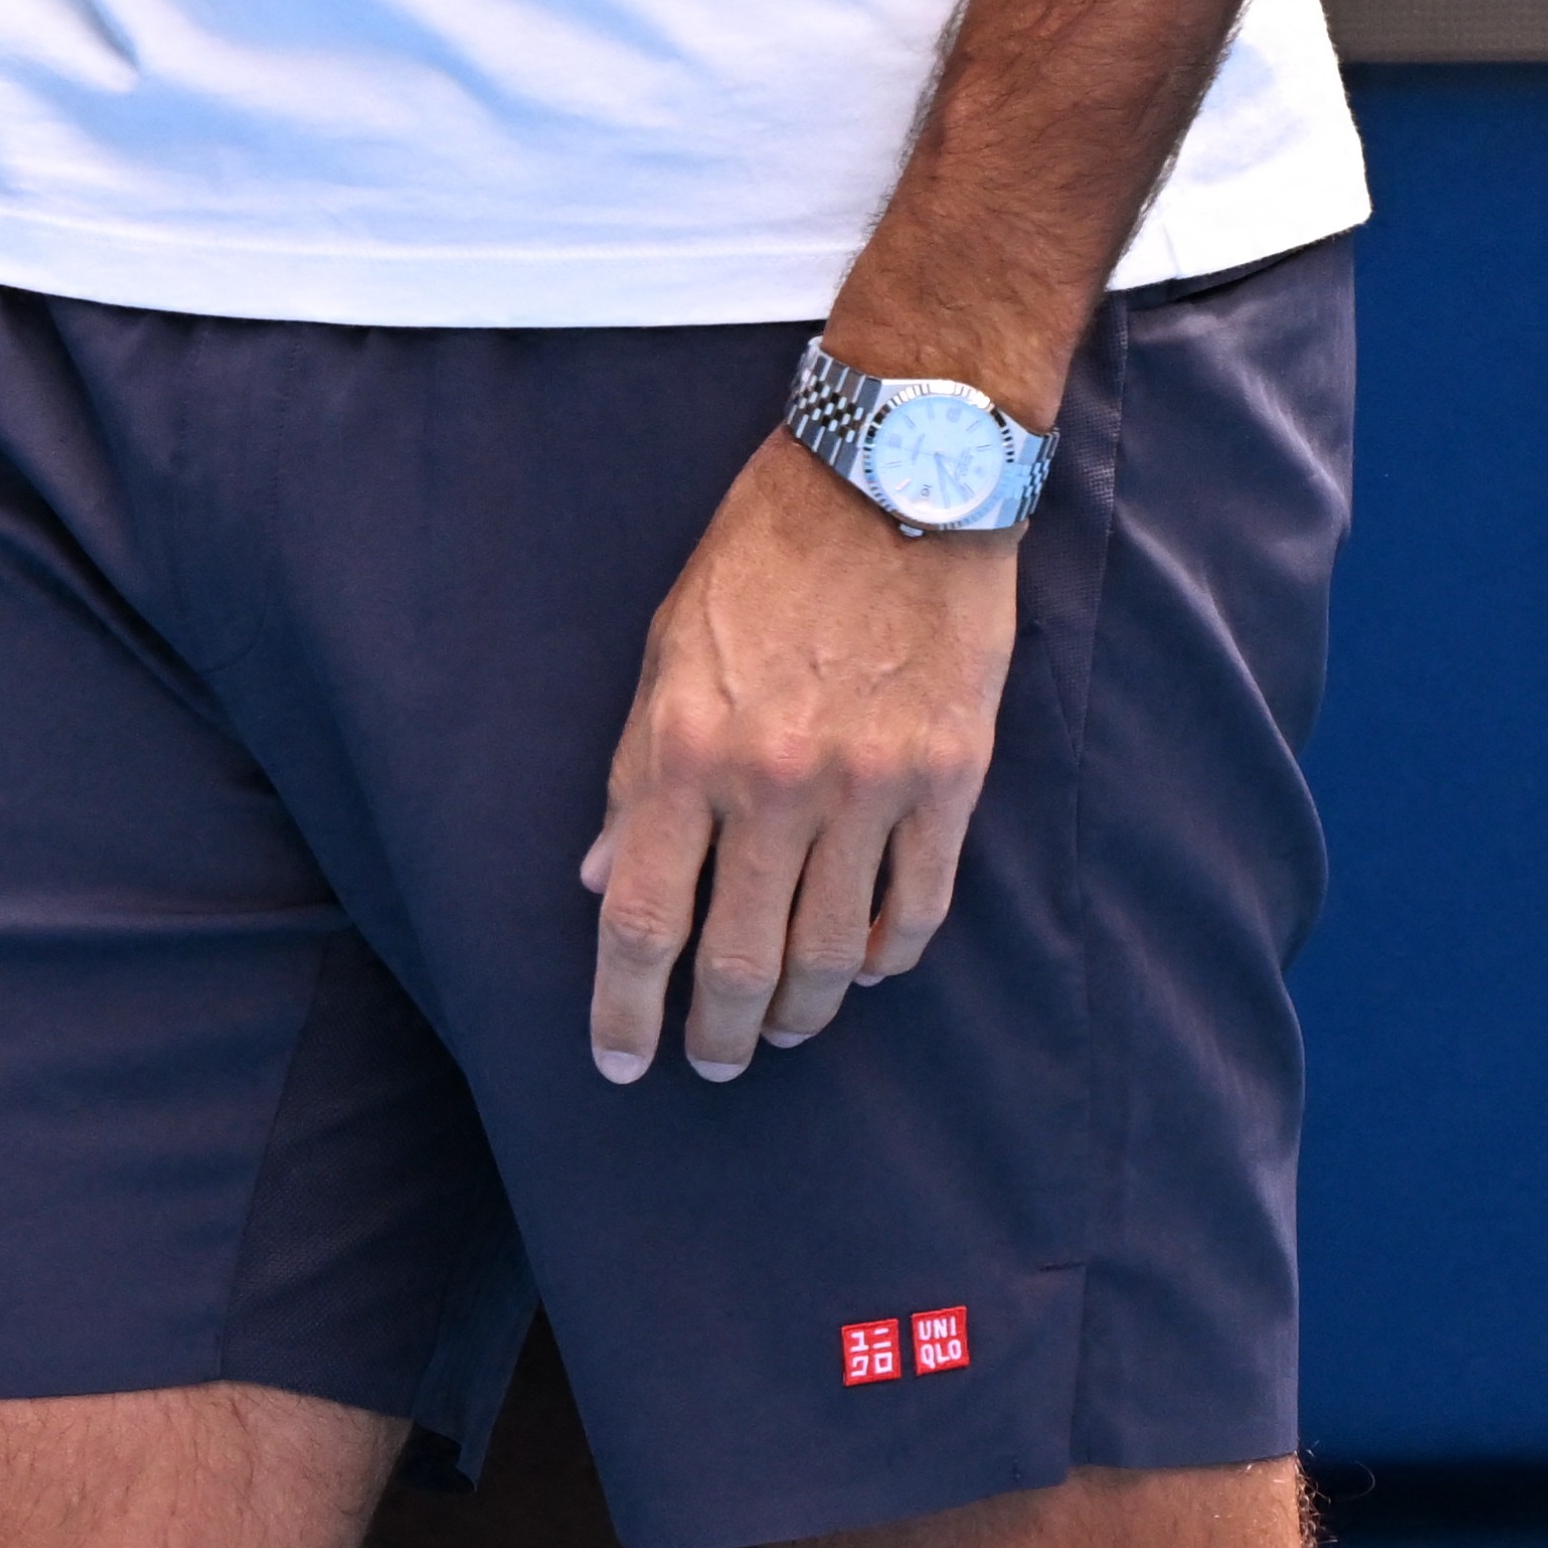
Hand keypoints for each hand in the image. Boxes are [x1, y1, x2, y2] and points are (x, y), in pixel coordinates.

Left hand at [582, 425, 1021, 1083]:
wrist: (893, 483)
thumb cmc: (761, 558)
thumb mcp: (666, 650)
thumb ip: (635, 773)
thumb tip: (598, 875)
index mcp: (685, 749)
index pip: (638, 915)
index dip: (623, 1004)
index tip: (620, 1059)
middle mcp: (774, 784)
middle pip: (737, 959)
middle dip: (717, 1033)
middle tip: (711, 1064)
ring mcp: (869, 790)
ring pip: (828, 954)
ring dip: (798, 1009)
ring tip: (778, 1028)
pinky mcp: (949, 784)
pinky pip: (915, 910)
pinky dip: (881, 956)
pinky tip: (858, 967)